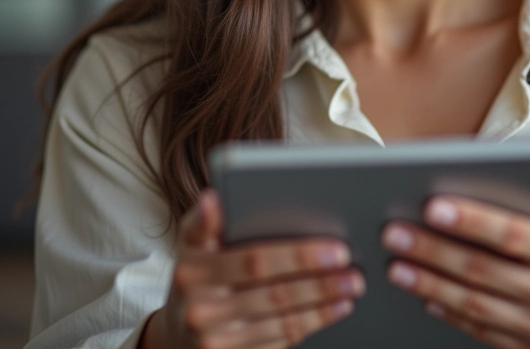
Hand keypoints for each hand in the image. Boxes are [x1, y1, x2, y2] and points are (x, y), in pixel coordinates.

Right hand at [139, 188, 365, 348]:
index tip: (336, 248)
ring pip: (282, 320)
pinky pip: (280, 341)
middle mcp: (202, 309)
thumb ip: (203, 221)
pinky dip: (312, 323)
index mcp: (194, 270)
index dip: (298, 256)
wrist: (174, 332)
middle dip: (320, 282)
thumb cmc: (195, 274)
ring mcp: (216, 341)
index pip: (255, 260)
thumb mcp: (190, 243)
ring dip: (323, 304)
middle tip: (354, 270)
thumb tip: (212, 196)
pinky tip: (335, 309)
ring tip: (352, 286)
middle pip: (274, 293)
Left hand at [380, 149, 529, 348]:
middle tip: (394, 231)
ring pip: (473, 303)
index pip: (514, 234)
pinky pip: (479, 330)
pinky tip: (422, 294)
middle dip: (433, 249)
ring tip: (395, 264)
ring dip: (429, 283)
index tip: (433, 205)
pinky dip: (447, 312)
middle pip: (483, 269)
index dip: (472, 220)